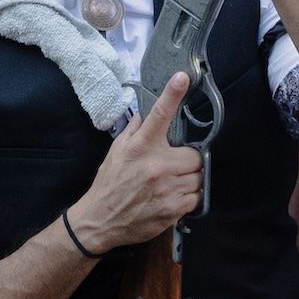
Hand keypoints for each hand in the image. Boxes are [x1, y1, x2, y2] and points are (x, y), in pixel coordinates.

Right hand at [70, 75, 205, 250]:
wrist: (100, 220)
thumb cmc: (109, 183)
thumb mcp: (116, 151)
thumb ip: (134, 131)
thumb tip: (146, 114)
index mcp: (141, 147)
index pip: (159, 115)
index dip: (172, 94)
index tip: (182, 78)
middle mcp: (156, 165)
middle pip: (195, 155)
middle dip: (187, 160)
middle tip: (174, 165)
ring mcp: (167, 189)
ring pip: (198, 177)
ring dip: (189, 179)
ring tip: (171, 183)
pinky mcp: (174, 209)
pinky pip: (197, 197)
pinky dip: (189, 197)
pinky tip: (173, 196)